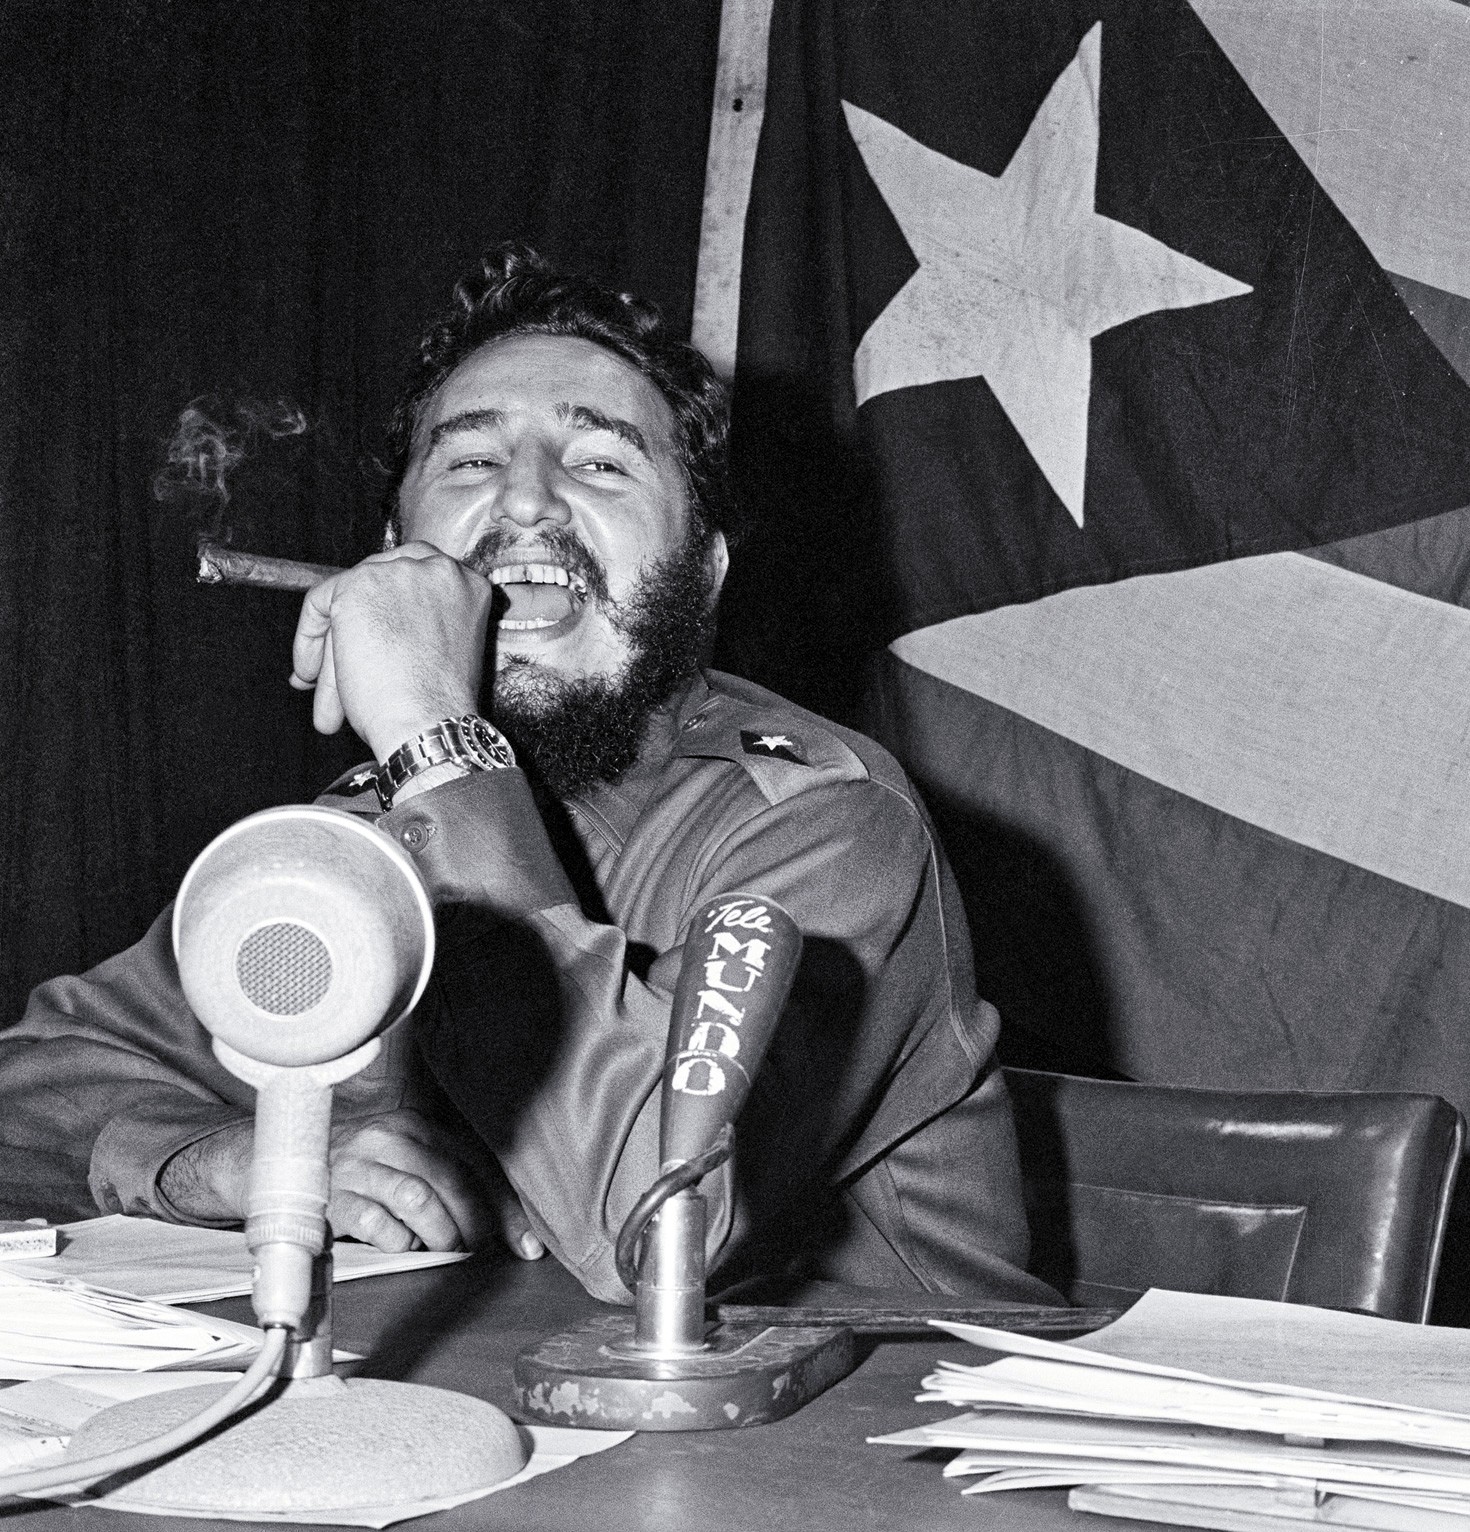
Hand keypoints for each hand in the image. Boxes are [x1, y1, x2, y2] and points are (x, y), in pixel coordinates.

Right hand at [158, 1109, 544, 1258]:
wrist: (281, 1167)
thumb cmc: (359, 1173)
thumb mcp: (402, 1164)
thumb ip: (445, 1183)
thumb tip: (502, 1227)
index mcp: (416, 1127)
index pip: (475, 1163)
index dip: (506, 1207)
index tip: (528, 1245)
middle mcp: (389, 1137)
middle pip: (452, 1180)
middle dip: (477, 1224)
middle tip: (481, 1252)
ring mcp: (358, 1164)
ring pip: (418, 1198)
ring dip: (441, 1233)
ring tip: (445, 1249)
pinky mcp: (331, 1195)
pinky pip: (375, 1222)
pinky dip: (398, 1241)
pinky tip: (402, 1245)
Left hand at [289, 543, 493, 760]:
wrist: (429, 723)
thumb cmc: (439, 705)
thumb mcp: (439, 653)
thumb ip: (413, 628)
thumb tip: (369, 633)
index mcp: (467, 586)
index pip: (416, 580)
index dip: (388, 611)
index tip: (372, 639)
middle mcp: (437, 570)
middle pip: (379, 587)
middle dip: (354, 631)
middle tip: (340, 670)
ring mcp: (397, 573)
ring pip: (348, 600)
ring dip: (332, 651)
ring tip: (327, 697)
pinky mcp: (357, 586)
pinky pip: (318, 603)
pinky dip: (308, 638)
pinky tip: (311, 674)